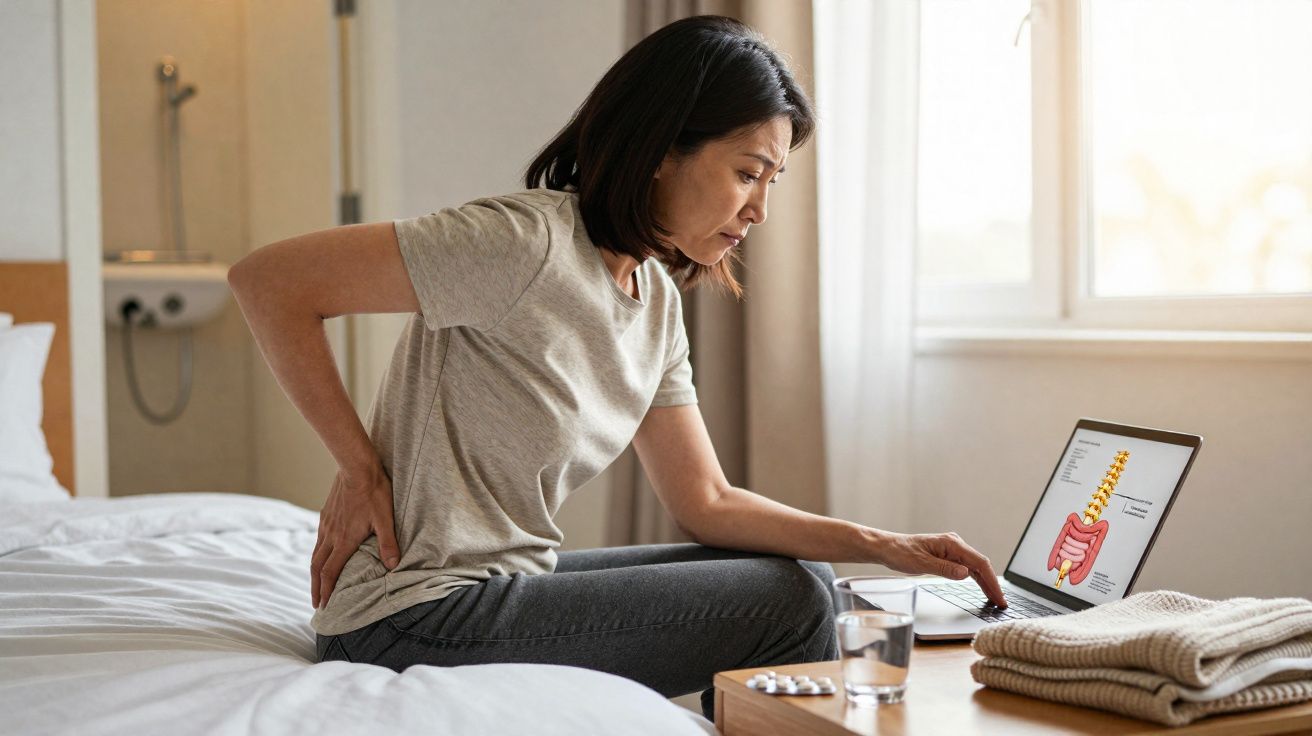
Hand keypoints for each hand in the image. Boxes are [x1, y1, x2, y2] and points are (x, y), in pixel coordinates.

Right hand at [311, 463, 400, 609]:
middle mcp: (331, 535)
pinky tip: (322, 554)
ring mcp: (326, 525)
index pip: (330, 572)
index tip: (322, 605)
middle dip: (316, 587)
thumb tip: (393, 566)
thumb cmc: (374, 492)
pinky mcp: (326, 515)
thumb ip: (388, 543)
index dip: (326, 591)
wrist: (356, 467)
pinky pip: (318, 541)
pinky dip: (317, 555)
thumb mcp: (385, 519)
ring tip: (316, 584)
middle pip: (317, 567)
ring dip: (315, 572)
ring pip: (315, 554)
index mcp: (344, 540)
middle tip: (315, 603)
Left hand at [875, 531, 1006, 607]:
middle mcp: (955, 544)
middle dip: (992, 584)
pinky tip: (982, 588)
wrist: (888, 548)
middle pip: (981, 565)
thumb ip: (944, 568)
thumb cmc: (901, 553)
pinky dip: (976, 579)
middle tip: (1001, 603)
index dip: (992, 581)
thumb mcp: (922, 564)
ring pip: (975, 567)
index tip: (999, 596)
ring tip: (995, 599)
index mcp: (951, 544)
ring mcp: (952, 550)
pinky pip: (967, 568)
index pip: (979, 563)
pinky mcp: (948, 555)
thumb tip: (965, 573)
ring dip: (986, 583)